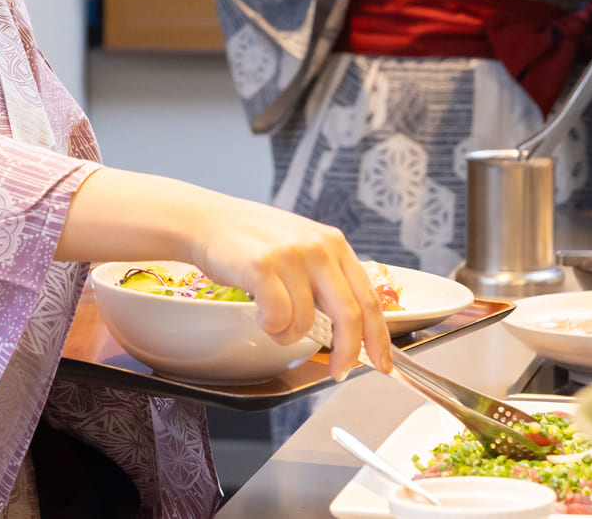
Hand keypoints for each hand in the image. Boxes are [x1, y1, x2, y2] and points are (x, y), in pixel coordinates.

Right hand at [189, 198, 392, 380]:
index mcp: (334, 244)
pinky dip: (269, 327)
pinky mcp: (263, 267)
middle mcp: (318, 248)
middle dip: (347, 352)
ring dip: (288, 335)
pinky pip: (278, 319)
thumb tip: (353, 328)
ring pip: (307, 323)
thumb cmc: (254, 241)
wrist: (209, 220)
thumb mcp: (303, 247)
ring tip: (271, 318)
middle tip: (338, 371)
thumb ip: (328, 278)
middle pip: (349, 314)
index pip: (368, 297)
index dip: (378, 336)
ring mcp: (291, 256)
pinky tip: (258, 313)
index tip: (382, 362)